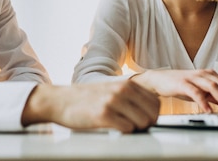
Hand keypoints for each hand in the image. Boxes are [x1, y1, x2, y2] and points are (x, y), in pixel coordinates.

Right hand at [22, 81, 159, 132]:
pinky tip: (113, 129)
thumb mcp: (112, 89)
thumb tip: (152, 112)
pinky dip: (124, 132)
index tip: (143, 120)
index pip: (156, 103)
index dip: (153, 116)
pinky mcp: (104, 114)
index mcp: (127, 84)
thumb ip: (130, 96)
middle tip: (135, 127)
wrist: (61, 100)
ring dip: (136, 129)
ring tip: (123, 128)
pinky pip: (127, 129)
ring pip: (142, 122)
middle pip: (153, 114)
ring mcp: (113, 101)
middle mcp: (122, 90)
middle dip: (147, 124)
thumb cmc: (87, 98)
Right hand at [131, 69, 217, 112]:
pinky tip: (207, 109)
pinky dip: (203, 101)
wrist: (159, 79)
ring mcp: (192, 78)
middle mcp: (202, 74)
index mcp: (208, 74)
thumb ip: (212, 96)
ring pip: (210, 85)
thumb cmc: (179, 85)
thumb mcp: (198, 90)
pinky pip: (195, 92)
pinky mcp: (182, 83)